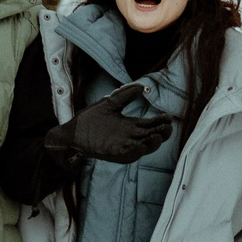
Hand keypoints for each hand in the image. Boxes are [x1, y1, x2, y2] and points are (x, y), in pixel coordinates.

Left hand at [51, 82, 172, 165]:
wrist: (72, 131)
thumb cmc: (90, 119)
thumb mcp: (110, 104)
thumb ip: (125, 96)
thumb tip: (141, 86)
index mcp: (130, 125)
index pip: (150, 125)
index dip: (161, 122)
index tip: (169, 117)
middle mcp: (129, 137)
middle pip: (151, 137)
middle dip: (160, 133)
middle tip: (167, 127)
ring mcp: (122, 146)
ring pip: (142, 148)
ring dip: (150, 144)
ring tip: (157, 137)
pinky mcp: (112, 153)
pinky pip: (126, 155)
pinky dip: (134, 152)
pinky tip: (140, 147)